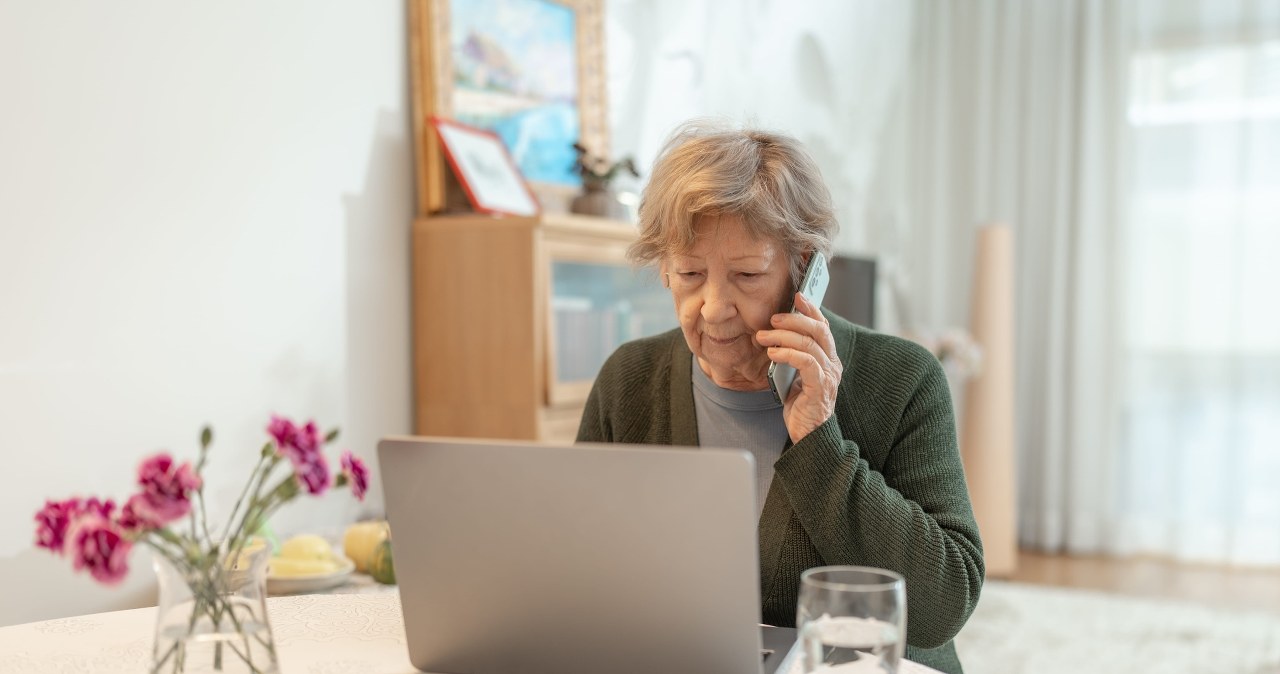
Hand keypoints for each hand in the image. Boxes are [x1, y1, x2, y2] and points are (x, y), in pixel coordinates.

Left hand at [756, 293, 841, 442]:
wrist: (808, 436)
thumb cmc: (800, 405)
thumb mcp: (795, 375)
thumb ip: (794, 356)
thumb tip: (777, 333)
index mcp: (828, 359)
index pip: (823, 327)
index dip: (811, 309)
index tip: (797, 295)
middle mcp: (833, 364)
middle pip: (818, 330)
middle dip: (794, 319)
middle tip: (773, 318)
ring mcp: (829, 376)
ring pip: (809, 343)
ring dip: (783, 336)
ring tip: (763, 337)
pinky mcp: (820, 387)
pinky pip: (806, 362)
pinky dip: (787, 353)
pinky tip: (772, 353)